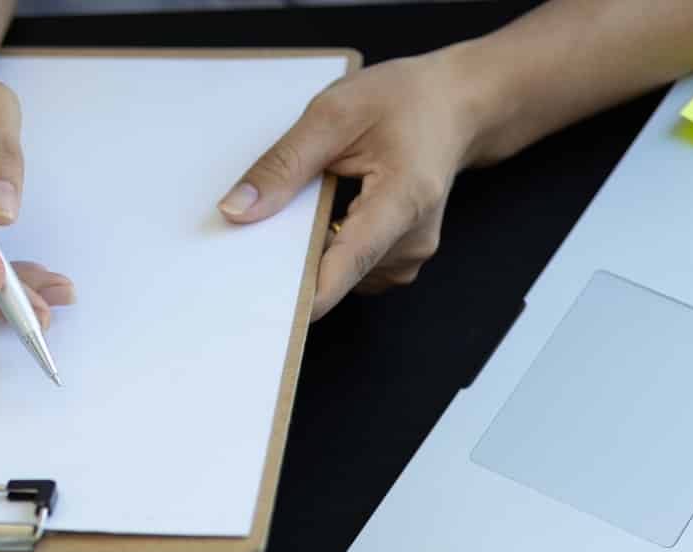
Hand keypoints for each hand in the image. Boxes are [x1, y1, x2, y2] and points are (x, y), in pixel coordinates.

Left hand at [219, 49, 487, 319]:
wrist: (456, 105)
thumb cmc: (405, 101)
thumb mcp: (335, 113)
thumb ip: (284, 164)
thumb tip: (236, 211)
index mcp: (402, 202)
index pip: (342, 269)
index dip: (297, 296)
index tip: (255, 309)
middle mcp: (409, 242)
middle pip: (331, 274)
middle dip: (294, 254)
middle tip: (283, 209)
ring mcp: (406, 257)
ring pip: (335, 272)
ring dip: (312, 245)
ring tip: (324, 192)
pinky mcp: (396, 261)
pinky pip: (346, 268)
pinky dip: (328, 245)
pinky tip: (335, 207)